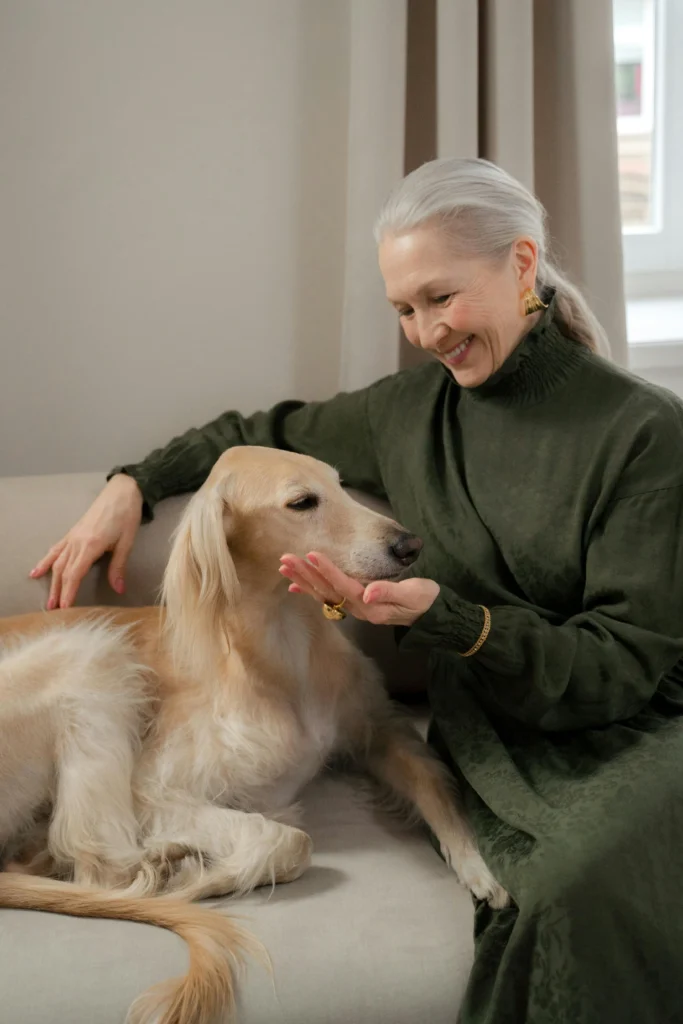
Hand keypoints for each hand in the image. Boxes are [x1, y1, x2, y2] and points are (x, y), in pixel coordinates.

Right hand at [29, 474, 143, 609]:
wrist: (122, 491)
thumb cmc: (126, 515)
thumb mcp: (127, 542)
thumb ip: (119, 566)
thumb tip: (119, 589)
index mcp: (90, 545)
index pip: (75, 574)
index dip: (69, 592)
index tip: (65, 608)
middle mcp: (77, 541)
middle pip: (63, 571)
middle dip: (59, 592)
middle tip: (54, 610)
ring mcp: (73, 536)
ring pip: (57, 562)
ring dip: (52, 582)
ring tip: (48, 600)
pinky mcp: (72, 532)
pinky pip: (56, 549)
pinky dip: (45, 561)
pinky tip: (37, 571)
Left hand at [279, 551, 439, 627]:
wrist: (429, 615)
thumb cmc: (424, 600)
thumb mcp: (414, 595)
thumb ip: (391, 593)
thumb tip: (369, 592)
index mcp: (371, 604)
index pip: (345, 585)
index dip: (328, 570)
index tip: (312, 554)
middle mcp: (359, 608)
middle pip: (328, 590)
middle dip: (306, 574)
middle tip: (286, 558)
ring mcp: (354, 607)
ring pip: (323, 593)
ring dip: (303, 580)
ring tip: (284, 566)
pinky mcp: (353, 603)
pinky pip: (327, 597)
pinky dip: (309, 590)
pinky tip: (294, 585)